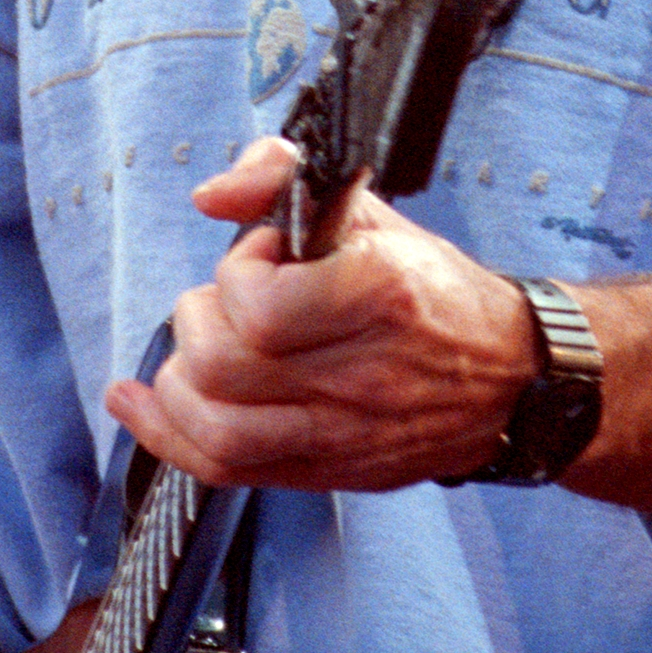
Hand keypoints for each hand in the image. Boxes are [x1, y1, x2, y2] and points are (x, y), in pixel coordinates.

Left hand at [102, 137, 536, 493]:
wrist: (513, 380)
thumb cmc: (436, 294)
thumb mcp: (376, 216)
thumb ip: (286, 181)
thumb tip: (213, 194)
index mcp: (379, 296)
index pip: (260, 305)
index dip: (239, 271)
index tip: (264, 255)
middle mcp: (360, 373)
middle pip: (224, 369)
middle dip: (200, 324)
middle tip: (226, 305)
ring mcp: (344, 432)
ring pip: (218, 431)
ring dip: (178, 388)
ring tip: (193, 354)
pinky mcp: (328, 471)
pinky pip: (227, 469)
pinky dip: (167, 437)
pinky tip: (138, 405)